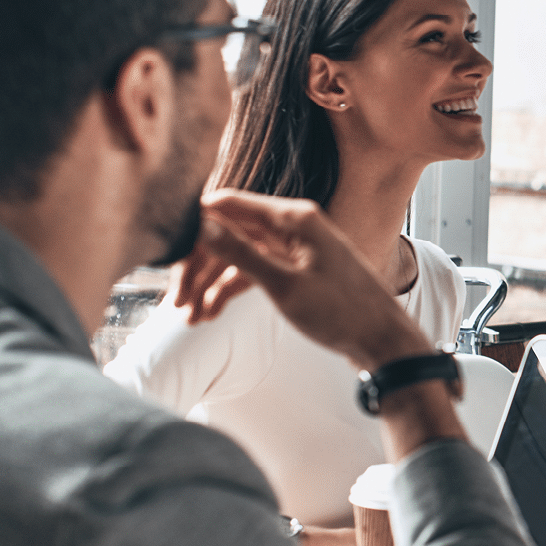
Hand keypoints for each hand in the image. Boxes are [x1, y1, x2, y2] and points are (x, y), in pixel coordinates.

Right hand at [175, 189, 433, 369]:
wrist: (381, 341)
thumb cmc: (341, 312)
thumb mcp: (283, 285)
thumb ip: (241, 253)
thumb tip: (201, 224)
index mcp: (295, 217)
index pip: (229, 205)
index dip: (195, 225)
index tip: (164, 251)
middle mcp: (295, 224)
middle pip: (230, 232)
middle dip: (199, 266)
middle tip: (176, 302)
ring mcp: (295, 246)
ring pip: (240, 255)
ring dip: (212, 283)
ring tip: (192, 318)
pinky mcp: (296, 267)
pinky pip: (255, 270)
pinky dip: (232, 289)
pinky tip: (211, 314)